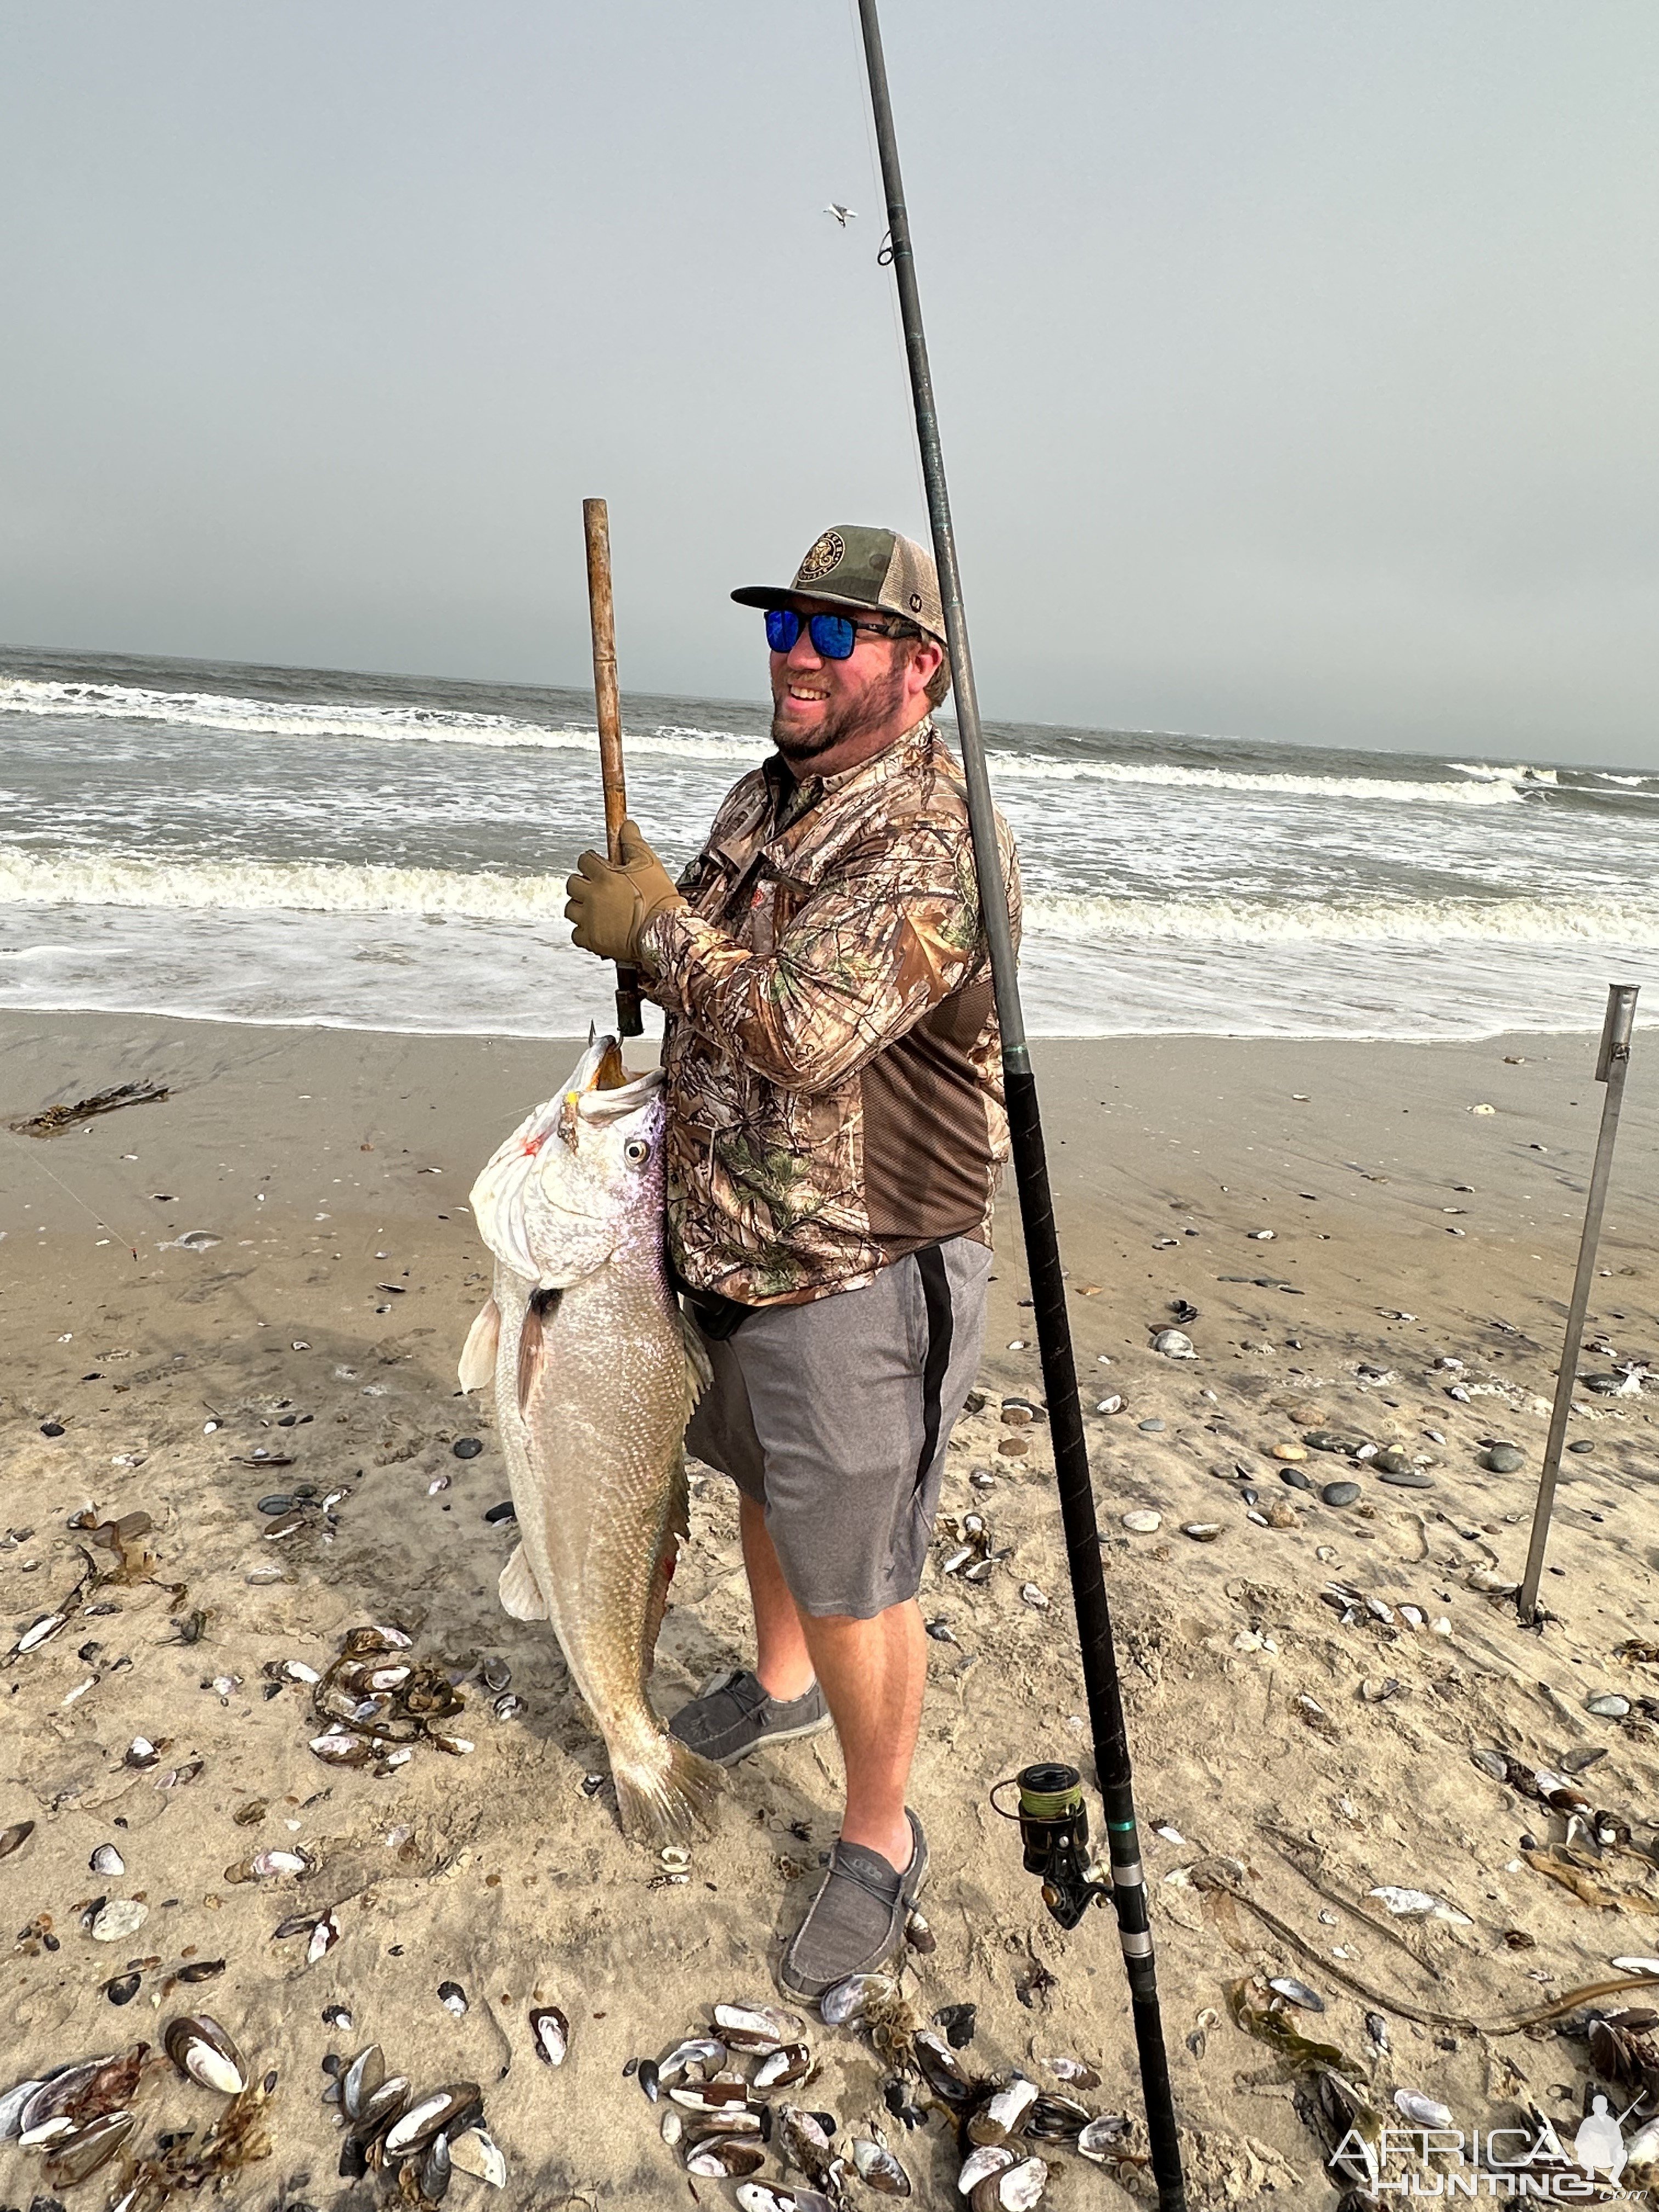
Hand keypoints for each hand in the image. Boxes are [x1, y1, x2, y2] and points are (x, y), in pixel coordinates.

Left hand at [564, 818, 684, 965]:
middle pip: (572, 883)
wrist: (666, 933)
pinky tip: (598, 929)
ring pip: (571, 909)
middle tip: (598, 889)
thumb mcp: (650, 864)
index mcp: (604, 876)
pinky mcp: (592, 940)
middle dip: (583, 884)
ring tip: (597, 910)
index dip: (592, 863)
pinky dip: (584, 932)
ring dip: (580, 907)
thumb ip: (633, 842)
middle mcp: (593, 896)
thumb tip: (626, 825)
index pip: (584, 860)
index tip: (600, 868)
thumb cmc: (660, 899)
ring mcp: (590, 919)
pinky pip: (577, 934)